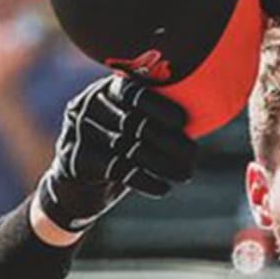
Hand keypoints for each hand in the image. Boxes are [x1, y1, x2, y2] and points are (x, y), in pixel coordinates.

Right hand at [33, 76, 196, 234]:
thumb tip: (205, 115)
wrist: (74, 189)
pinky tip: (163, 188)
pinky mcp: (75, 160)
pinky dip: (145, 180)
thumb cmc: (115, 152)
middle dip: (168, 141)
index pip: (135, 91)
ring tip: (185, 174)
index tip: (183, 123)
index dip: (161, 106)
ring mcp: (78, 132)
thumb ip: (155, 119)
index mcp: (107, 89)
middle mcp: (89, 104)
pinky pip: (117, 170)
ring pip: (129, 148)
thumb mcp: (131, 130)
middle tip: (193, 157)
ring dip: (162, 164)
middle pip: (135, 123)